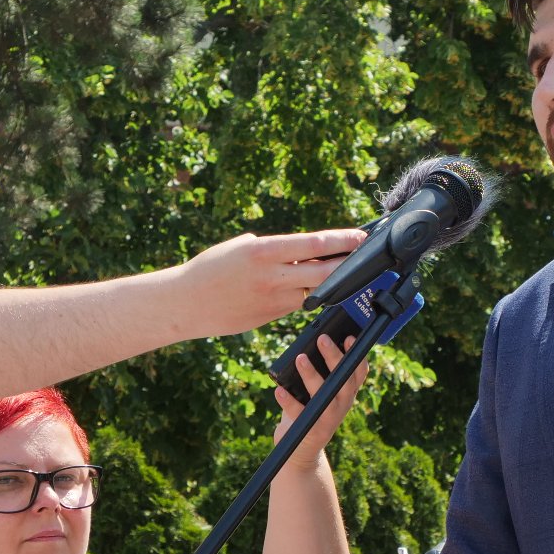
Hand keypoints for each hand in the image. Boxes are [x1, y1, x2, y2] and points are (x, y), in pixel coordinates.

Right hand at [171, 230, 365, 335]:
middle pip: (324, 272)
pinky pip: (297, 303)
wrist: (186, 303)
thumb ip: (272, 250)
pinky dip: (307, 295)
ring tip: (346, 271)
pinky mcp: (271, 317)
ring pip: (314, 291)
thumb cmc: (211, 268)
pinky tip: (313, 288)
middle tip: (367, 257)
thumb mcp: (240, 247)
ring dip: (331, 283)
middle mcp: (272, 276)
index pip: (314, 243)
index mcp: (263, 251)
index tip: (361, 236)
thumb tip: (302, 252)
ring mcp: (273, 300)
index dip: (342, 240)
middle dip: (349, 264)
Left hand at [274, 334, 365, 467]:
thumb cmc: (309, 411)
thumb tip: (309, 345)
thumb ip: (321, 373)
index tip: (350, 337)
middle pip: (343, 379)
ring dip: (312, 375)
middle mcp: (341, 405)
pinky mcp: (309, 429)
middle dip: (334, 357)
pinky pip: (299, 413)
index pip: (359, 373)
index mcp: (346, 394)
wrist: (301, 448)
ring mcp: (327, 419)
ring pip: (324, 395)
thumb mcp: (320, 392)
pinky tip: (279, 390)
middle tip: (322, 339)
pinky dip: (288, 401)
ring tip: (300, 358)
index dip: (358, 355)